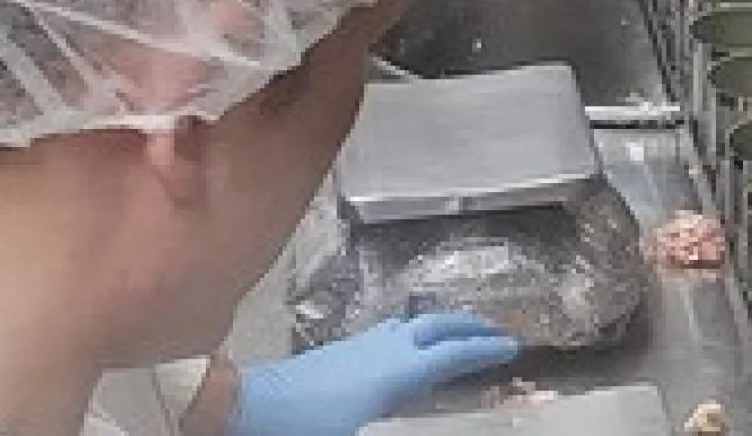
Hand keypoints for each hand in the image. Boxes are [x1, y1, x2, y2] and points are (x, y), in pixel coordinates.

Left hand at [229, 313, 520, 435]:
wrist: (238, 407)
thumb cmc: (297, 427)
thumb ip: (386, 426)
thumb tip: (418, 411)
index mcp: (391, 374)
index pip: (450, 356)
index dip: (485, 350)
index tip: (513, 346)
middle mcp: (379, 351)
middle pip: (435, 326)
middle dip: (470, 326)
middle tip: (496, 332)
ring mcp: (357, 346)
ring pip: (410, 325)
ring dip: (441, 325)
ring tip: (457, 335)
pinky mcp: (337, 352)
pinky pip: (389, 333)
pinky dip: (414, 333)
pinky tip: (405, 348)